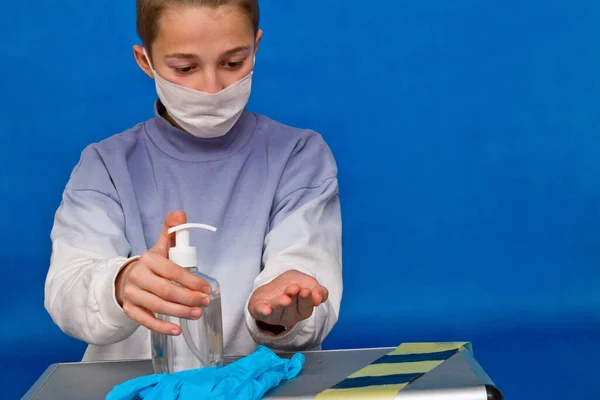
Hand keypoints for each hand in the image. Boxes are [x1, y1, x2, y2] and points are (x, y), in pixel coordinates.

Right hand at [115, 211, 211, 334]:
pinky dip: (161, 327)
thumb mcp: (162, 245)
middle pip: (166, 291)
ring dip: (180, 313)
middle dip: (188, 298)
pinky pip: (145, 321)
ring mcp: (132, 294)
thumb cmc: (152, 264)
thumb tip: (180, 214)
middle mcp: (138, 276)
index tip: (207, 289)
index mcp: (149, 259)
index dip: (191, 281)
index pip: (172, 271)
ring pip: (157, 306)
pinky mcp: (129, 309)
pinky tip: (177, 329)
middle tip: (205, 303)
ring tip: (197, 314)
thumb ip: (173, 230)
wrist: (127, 278)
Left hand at [248, 270, 328, 330]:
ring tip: (285, 299)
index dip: (306, 300)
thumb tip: (319, 299)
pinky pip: (260, 313)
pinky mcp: (259, 310)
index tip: (305, 290)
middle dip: (293, 299)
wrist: (273, 284)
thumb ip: (318, 290)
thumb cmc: (293, 285)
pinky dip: (263, 311)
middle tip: (294, 288)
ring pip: (277, 312)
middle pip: (291, 311)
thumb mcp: (307, 282)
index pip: (305, 308)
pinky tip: (266, 310)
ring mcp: (273, 315)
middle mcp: (288, 316)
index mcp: (302, 310)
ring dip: (280, 305)